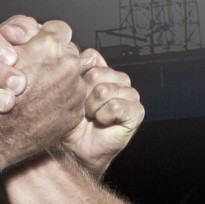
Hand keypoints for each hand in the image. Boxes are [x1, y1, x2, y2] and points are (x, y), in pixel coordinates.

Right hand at [0, 19, 89, 156]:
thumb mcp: (1, 54)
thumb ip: (25, 37)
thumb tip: (37, 27)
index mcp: (48, 46)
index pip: (60, 29)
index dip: (48, 36)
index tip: (41, 46)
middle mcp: (67, 66)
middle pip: (70, 52)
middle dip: (57, 59)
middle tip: (38, 70)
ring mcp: (74, 92)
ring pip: (73, 76)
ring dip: (61, 80)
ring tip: (38, 90)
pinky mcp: (75, 113)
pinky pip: (74, 99)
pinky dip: (62, 100)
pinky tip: (42, 106)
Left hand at [59, 50, 142, 176]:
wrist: (78, 149)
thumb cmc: (72, 122)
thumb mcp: (67, 92)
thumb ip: (74, 70)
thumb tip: (79, 54)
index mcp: (103, 71)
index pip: (92, 58)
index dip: (79, 78)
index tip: (74, 94)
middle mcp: (118, 79)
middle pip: (96, 74)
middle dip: (84, 95)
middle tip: (84, 109)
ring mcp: (130, 94)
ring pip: (105, 90)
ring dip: (93, 108)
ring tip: (92, 116)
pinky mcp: (137, 111)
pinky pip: (116, 105)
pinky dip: (104, 116)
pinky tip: (103, 122)